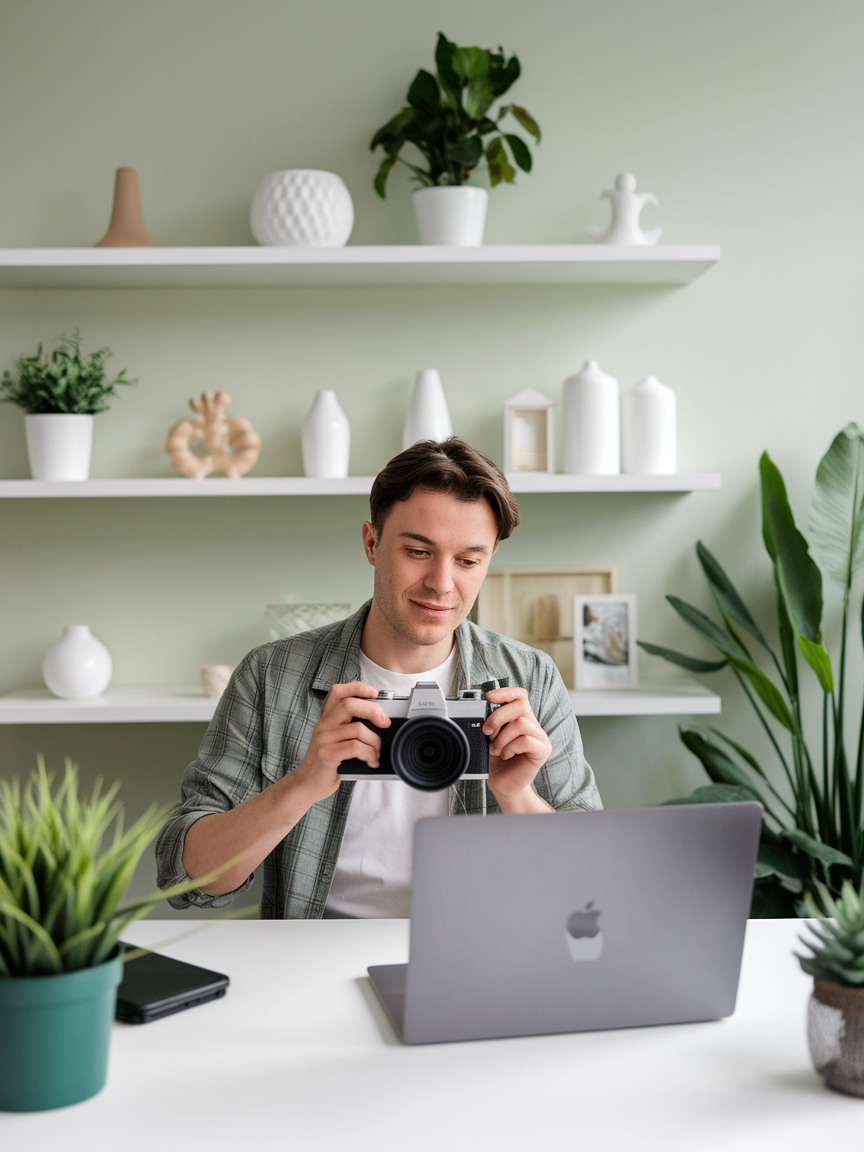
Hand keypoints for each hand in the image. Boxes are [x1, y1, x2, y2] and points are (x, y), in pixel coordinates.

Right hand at [288, 682, 390, 805]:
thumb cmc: (326, 762)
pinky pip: (356, 747)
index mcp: (326, 718)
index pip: (338, 692)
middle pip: (350, 704)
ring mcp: (324, 739)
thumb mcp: (334, 740)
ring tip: (377, 752)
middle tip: (385, 723)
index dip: (357, 687)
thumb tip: (380, 720)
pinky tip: (371, 761)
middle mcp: (323, 725)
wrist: (306, 784)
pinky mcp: (328, 754)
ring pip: (358, 728)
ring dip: (375, 741)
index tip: (374, 692)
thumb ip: (348, 727)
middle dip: (374, 711)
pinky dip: (370, 754)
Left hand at [482, 687, 552, 811]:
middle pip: (520, 705)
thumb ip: (490, 723)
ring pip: (522, 723)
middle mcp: (532, 725)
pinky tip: (507, 755)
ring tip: (496, 749)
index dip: (505, 692)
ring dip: (503, 737)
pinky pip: (526, 740)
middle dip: (498, 716)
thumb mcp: (489, 738)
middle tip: (487, 731)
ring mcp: (539, 737)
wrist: (503, 785)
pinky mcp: (542, 750)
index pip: (519, 696)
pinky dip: (511, 747)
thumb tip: (481, 711)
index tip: (489, 697)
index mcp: (520, 718)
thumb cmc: (496, 762)